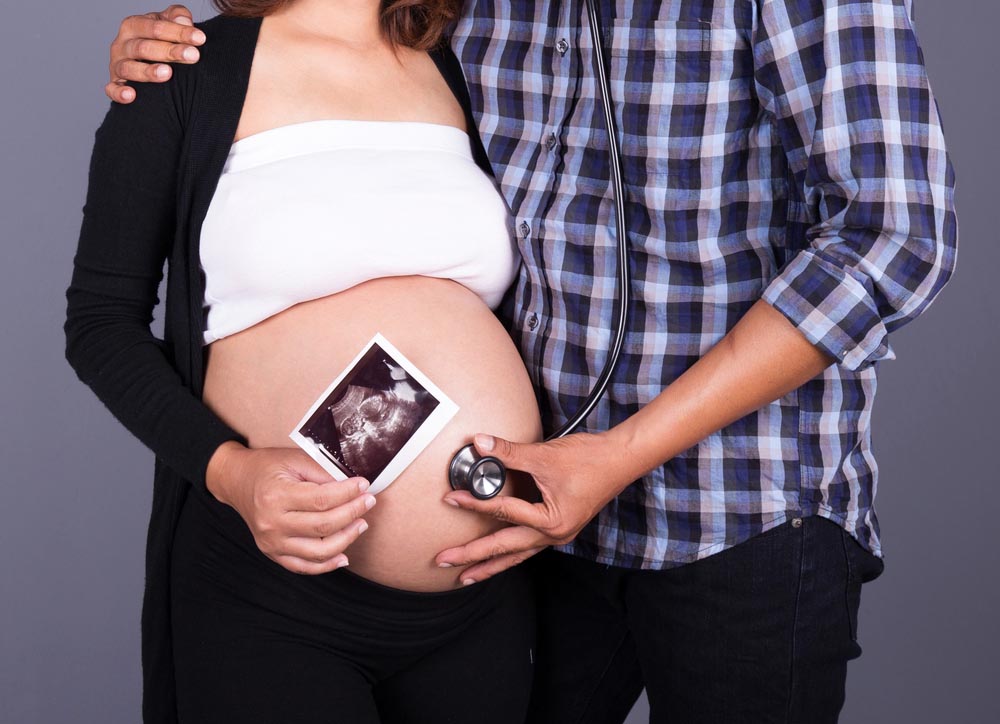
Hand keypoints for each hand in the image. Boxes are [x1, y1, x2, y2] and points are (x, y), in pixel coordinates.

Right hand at [107, 5, 204, 103]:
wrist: (149, 58)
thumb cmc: (162, 39)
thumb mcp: (169, 23)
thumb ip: (178, 16)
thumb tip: (184, 21)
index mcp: (134, 25)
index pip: (155, 27)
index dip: (178, 32)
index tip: (200, 38)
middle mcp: (122, 44)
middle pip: (144, 48)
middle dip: (169, 51)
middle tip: (193, 56)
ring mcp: (117, 65)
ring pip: (129, 68)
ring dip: (148, 71)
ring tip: (168, 73)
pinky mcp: (115, 84)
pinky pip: (112, 89)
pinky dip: (119, 93)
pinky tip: (131, 96)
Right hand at [207, 442, 375, 574]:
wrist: (237, 481)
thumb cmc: (267, 467)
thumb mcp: (294, 459)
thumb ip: (323, 472)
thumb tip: (352, 485)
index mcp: (276, 496)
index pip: (322, 500)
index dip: (348, 494)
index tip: (364, 485)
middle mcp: (272, 523)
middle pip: (323, 526)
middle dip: (353, 513)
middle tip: (369, 501)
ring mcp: (272, 542)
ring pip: (319, 551)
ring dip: (347, 539)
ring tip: (361, 524)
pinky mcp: (273, 553)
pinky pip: (304, 566)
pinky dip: (326, 565)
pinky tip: (344, 555)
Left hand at [435, 431, 636, 583]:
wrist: (621, 459)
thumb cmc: (590, 459)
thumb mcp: (544, 455)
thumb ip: (510, 452)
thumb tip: (480, 444)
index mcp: (550, 521)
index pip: (503, 513)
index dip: (474, 504)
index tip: (451, 500)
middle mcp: (553, 535)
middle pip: (504, 550)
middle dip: (472, 558)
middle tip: (442, 562)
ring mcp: (557, 534)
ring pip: (516, 555)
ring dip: (489, 565)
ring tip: (465, 576)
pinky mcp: (559, 527)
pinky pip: (528, 546)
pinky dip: (509, 552)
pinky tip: (498, 556)